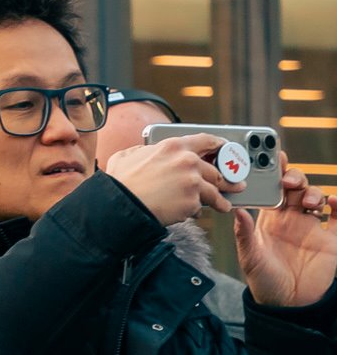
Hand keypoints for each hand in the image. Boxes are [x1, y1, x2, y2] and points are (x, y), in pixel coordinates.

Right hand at [104, 132, 234, 226]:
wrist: (120, 205)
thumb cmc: (120, 182)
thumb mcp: (127, 156)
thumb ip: (143, 151)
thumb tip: (146, 153)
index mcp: (173, 146)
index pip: (206, 141)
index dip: (219, 145)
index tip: (226, 150)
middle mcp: (187, 161)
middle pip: (215, 169)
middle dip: (227, 178)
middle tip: (234, 183)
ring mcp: (192, 182)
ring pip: (215, 190)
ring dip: (221, 198)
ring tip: (224, 205)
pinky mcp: (192, 201)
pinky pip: (200, 207)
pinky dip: (197, 211)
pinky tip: (194, 214)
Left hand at [239, 163, 336, 308]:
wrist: (289, 304)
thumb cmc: (264, 281)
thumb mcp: (250, 257)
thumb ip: (245, 234)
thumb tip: (236, 211)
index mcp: (271, 219)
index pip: (273, 189)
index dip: (274, 173)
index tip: (271, 157)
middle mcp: (293, 219)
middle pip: (297, 188)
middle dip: (295, 177)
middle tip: (289, 179)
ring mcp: (314, 227)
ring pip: (317, 198)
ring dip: (313, 193)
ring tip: (307, 202)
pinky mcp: (332, 239)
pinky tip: (334, 202)